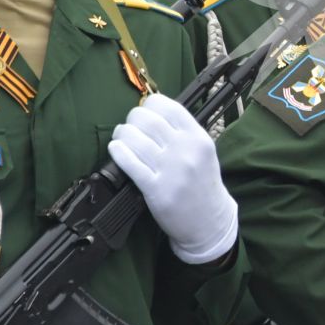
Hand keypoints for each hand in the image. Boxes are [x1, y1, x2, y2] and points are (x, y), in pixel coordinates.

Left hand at [109, 94, 239, 263]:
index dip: (151, 104)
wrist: (209, 221)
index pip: (169, 107)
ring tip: (121, 137)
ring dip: (122, 133)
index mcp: (198, 138)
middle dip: (133, 118)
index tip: (145, 110)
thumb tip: (151, 111)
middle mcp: (186, 151)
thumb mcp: (203, 151)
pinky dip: (118, 151)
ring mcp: (171, 170)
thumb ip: (182, 131)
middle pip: (149, 120)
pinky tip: (116, 149)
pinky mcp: (156, 189)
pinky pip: (130, 163)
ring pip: (135, 139)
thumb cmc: (202, 183)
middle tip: (130, 124)